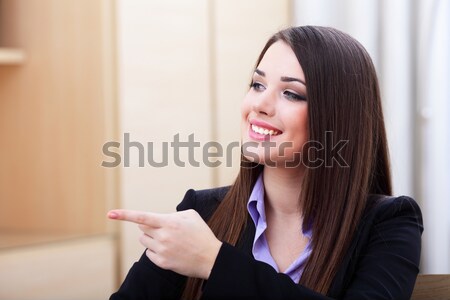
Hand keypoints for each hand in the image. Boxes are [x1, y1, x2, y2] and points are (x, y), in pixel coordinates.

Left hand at [107, 209, 221, 278]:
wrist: (210, 258)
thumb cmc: (201, 234)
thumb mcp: (191, 216)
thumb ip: (172, 214)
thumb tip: (158, 219)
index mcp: (169, 222)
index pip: (142, 217)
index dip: (124, 215)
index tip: (110, 213)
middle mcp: (163, 236)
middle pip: (142, 228)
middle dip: (150, 227)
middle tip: (165, 229)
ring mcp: (162, 251)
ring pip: (144, 241)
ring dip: (152, 239)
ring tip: (168, 241)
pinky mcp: (162, 263)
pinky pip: (149, 254)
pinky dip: (155, 251)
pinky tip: (169, 251)